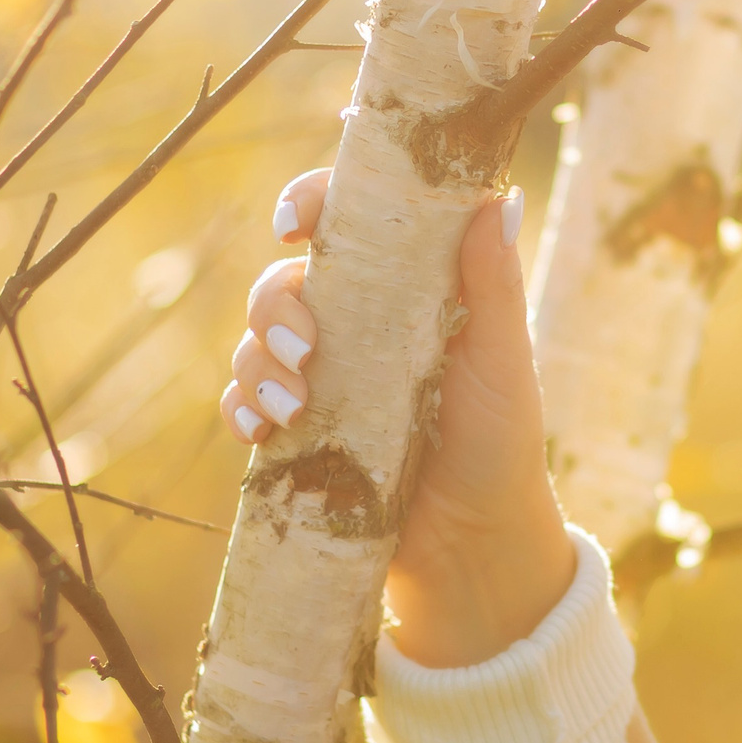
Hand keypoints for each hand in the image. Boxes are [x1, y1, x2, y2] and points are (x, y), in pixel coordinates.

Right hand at [222, 170, 576, 667]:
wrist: (474, 544)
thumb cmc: (499, 440)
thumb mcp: (501, 360)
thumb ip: (494, 284)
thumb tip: (500, 198)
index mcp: (404, 287)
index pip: (347, 222)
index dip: (311, 202)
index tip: (295, 222)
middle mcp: (355, 322)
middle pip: (285, 281)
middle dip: (276, 305)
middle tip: (306, 350)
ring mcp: (320, 375)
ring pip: (255, 339)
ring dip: (258, 361)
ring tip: (294, 407)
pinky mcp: (295, 431)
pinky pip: (242, 402)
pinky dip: (240, 408)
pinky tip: (261, 430)